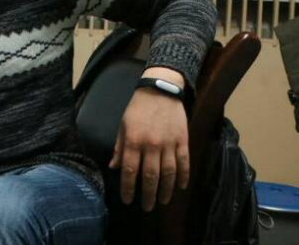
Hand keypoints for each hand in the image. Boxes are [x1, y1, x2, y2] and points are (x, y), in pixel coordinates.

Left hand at [109, 67, 188, 211]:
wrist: (160, 90)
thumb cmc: (137, 108)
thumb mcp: (123, 125)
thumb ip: (119, 147)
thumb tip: (113, 167)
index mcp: (133, 142)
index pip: (130, 171)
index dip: (128, 188)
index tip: (127, 200)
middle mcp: (151, 146)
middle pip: (150, 176)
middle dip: (148, 195)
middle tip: (147, 208)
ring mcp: (169, 144)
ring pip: (169, 173)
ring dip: (166, 190)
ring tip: (163, 202)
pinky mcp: (183, 141)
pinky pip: (184, 163)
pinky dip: (183, 176)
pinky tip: (180, 187)